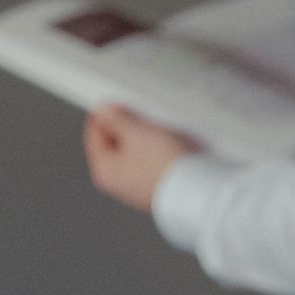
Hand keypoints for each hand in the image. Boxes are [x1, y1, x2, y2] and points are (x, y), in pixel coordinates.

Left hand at [84, 106, 200, 214]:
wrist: (199, 190)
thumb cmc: (166, 167)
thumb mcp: (136, 133)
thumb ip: (117, 120)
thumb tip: (105, 112)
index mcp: (104, 172)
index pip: (94, 135)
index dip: (105, 115)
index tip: (117, 104)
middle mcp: (119, 184)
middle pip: (116, 145)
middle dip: (129, 128)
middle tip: (143, 117)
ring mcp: (140, 188)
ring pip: (137, 153)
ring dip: (147, 139)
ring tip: (163, 132)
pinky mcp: (160, 188)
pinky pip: (155, 163)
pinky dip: (161, 151)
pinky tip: (174, 146)